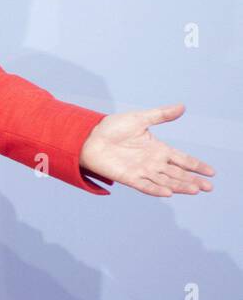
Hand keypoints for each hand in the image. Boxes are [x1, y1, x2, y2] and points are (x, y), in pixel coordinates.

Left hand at [78, 103, 214, 196]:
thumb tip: (182, 106)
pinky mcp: (128, 177)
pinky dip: (156, 189)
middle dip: (193, 180)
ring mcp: (141, 171)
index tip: (211, 172)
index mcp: (158, 149)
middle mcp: (152, 162)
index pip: (182, 159)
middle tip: (208, 187)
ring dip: (179, 186)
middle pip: (177, 174)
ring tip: (195, 190)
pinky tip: (168, 192)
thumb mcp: (140, 119)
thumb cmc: (112, 127)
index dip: (196, 165)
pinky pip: (145, 185)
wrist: (88, 136)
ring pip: (165, 181)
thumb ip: (161, 115)